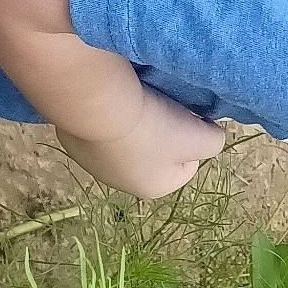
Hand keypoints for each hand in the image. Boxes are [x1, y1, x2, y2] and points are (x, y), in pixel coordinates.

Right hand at [55, 90, 225, 198]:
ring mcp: (92, 163)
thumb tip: (210, 135)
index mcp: (155, 188)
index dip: (191, 138)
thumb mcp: (204, 137)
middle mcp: (121, 183)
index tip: (185, 118)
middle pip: (155, 152)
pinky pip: (100, 125)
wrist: (97, 104)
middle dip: (161, 130)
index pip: (187, 165)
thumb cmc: (155, 126)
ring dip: (133, 122)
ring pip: (126, 140)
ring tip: (135, 101)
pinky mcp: (73, 139)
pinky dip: (108, 113)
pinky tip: (111, 99)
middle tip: (163, 105)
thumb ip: (215, 141)